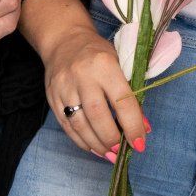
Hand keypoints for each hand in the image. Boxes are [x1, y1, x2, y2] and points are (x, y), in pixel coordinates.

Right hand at [38, 20, 149, 159]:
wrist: (64, 40)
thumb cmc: (98, 53)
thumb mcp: (120, 64)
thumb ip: (130, 94)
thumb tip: (143, 127)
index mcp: (104, 65)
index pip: (122, 101)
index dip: (132, 126)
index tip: (140, 144)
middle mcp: (82, 76)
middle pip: (98, 116)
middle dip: (112, 139)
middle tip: (121, 151)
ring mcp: (64, 87)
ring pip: (79, 124)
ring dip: (96, 145)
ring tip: (109, 155)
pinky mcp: (52, 97)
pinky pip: (66, 126)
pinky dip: (81, 141)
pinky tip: (93, 148)